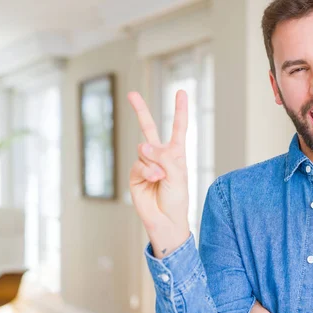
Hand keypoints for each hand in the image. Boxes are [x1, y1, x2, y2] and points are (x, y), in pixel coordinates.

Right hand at [128, 90, 190, 257]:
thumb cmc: (177, 198)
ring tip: (161, 177)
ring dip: (154, 163)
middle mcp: (160, 155)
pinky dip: (147, 171)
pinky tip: (154, 180)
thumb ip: (164, 158)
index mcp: (176, 153)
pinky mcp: (135, 174)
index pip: (178, 128)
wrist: (166, 219)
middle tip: (131, 94)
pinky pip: (138, 164)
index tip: (181, 92)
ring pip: (144, 150)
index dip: (180, 110)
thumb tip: (143, 145)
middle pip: (149, 128)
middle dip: (140, 110)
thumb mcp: (178, 175)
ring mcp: (146, 163)